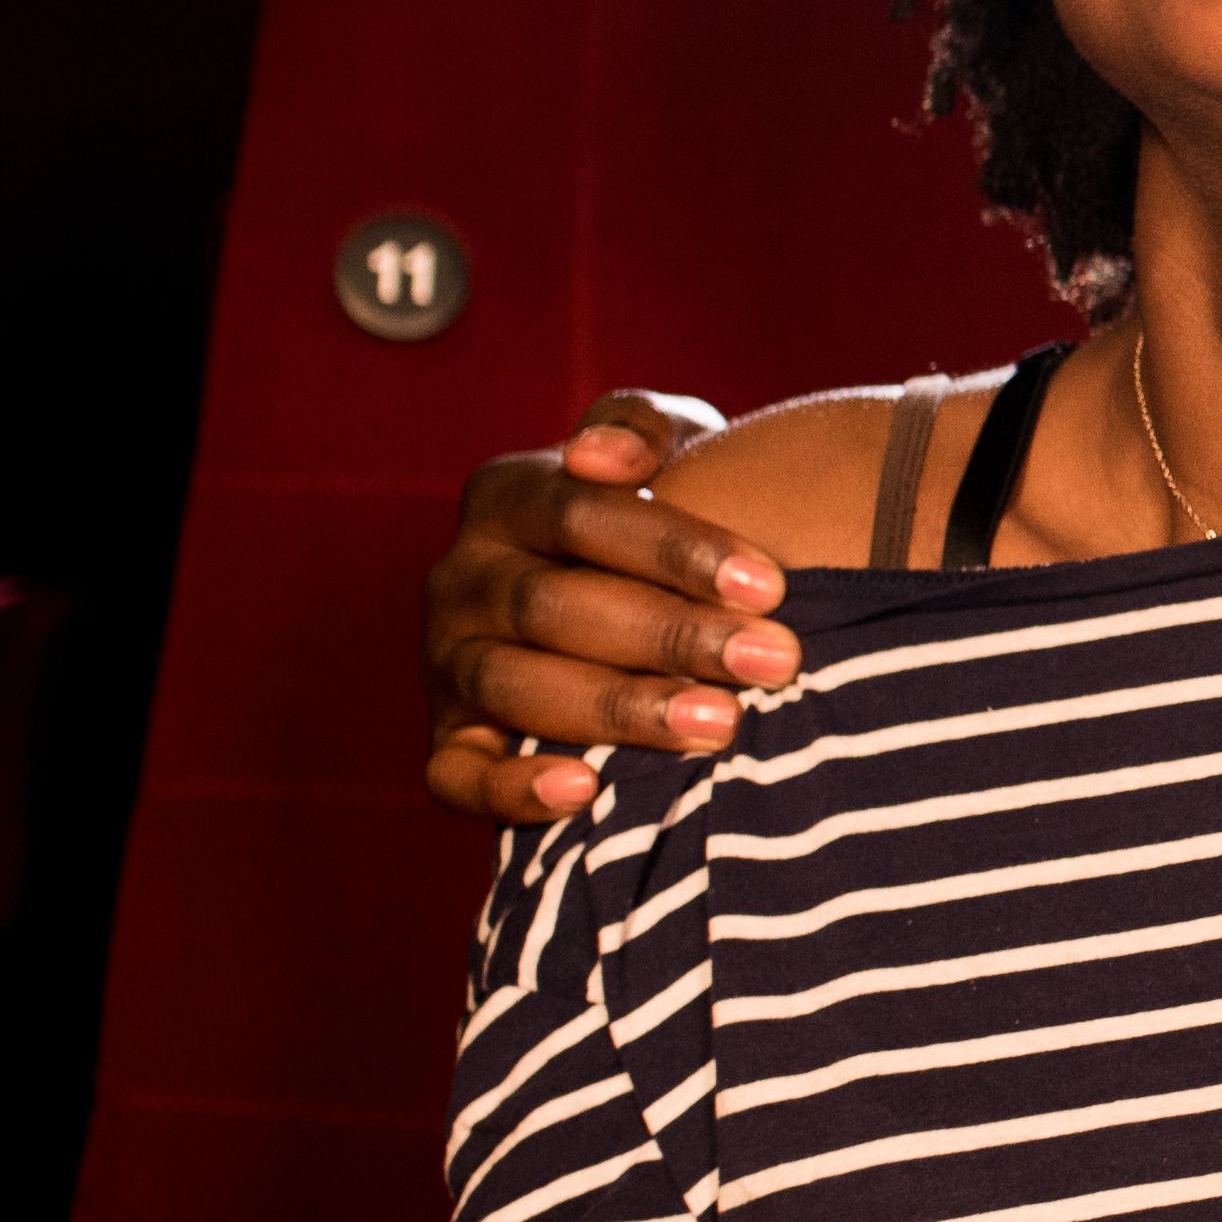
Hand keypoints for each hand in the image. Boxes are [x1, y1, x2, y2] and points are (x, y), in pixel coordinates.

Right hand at [425, 393, 783, 821]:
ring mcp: (446, 662)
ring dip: (619, 709)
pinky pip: (455, 775)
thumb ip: (643, 427)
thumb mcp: (671, 451)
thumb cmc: (667, 522)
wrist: (631, 596)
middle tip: (775, 661)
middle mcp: (461, 577)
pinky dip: (509, 790)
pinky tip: (583, 794)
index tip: (771, 585)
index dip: (676, 548)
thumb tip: (600, 454)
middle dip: (674, 635)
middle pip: (557, 605)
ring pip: (517, 688)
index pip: (581, 513)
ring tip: (720, 724)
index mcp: (507, 495)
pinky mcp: (447, 739)